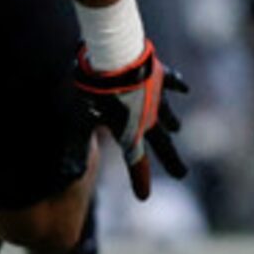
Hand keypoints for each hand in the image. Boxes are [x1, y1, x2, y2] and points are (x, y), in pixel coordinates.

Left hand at [75, 39, 189, 200]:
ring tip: (177, 129)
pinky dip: (177, 86)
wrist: (111, 55)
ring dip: (171, 122)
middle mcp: (147, 117)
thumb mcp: (79, 123)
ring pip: (166, 114)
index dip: (140, 180)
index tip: (144, 198)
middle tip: (182, 175)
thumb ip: (76, 150)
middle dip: (171, 160)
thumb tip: (68, 176)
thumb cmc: (91, 90)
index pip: (136, 161)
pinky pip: (171, 82)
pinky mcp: (156, 75)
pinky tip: (185, 90)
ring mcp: (154, 96)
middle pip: (161, 143)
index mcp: (130, 131)